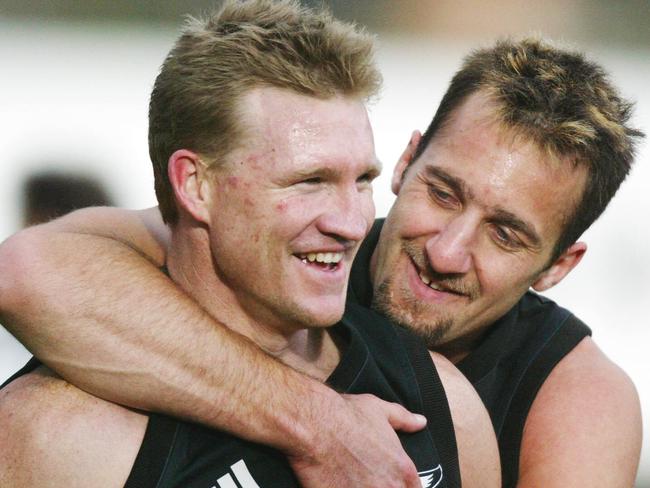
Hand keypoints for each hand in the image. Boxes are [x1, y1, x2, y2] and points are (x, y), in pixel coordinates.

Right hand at [288, 393, 425, 487]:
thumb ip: (404, 418)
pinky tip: (338, 487)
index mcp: (402, 468)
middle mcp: (388, 487)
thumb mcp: (380, 409)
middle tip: (369, 481)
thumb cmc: (346, 415)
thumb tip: (420, 421)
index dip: (405, 487)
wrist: (315, 425)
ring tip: (353, 483)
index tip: (394, 483)